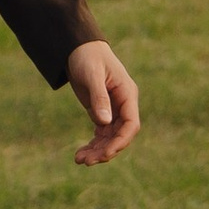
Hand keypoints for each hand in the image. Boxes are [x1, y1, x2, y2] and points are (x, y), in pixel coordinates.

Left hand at [67, 40, 140, 165]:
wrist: (77, 47)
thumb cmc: (87, 56)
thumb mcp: (92, 75)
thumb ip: (99, 97)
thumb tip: (104, 122)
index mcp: (127, 94)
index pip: (131, 124)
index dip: (121, 141)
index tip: (106, 154)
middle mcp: (123, 104)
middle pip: (120, 135)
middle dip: (105, 150)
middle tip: (86, 161)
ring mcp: (113, 109)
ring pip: (110, 137)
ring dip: (97, 150)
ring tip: (79, 160)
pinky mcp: (101, 111)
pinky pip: (101, 134)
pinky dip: (92, 144)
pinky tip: (80, 154)